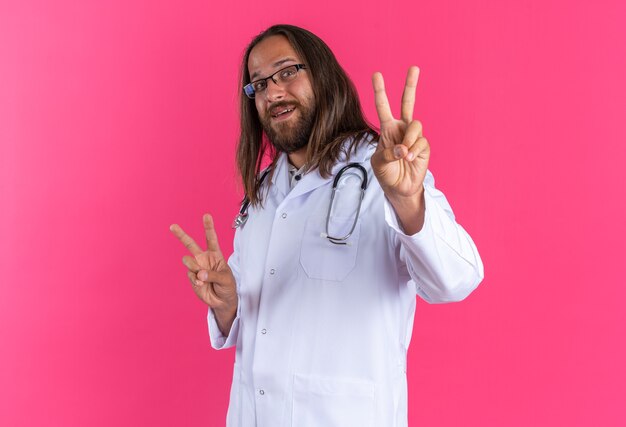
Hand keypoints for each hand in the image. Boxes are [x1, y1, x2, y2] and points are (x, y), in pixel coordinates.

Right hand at [169, 214, 236, 314]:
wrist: (222, 301)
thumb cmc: (228, 286)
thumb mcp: (226, 279)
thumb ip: (213, 275)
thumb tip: (199, 273)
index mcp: (215, 254)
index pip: (211, 238)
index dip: (208, 227)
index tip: (206, 215)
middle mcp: (204, 258)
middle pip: (190, 244)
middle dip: (181, 235)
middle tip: (172, 226)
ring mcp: (196, 267)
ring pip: (188, 261)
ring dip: (195, 268)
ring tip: (203, 277)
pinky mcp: (192, 277)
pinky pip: (189, 274)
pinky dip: (195, 280)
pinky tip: (202, 284)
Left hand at [370, 66, 429, 199]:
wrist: (399, 188)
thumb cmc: (387, 173)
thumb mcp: (379, 163)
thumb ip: (387, 153)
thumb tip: (403, 148)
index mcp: (387, 129)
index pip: (383, 106)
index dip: (380, 91)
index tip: (377, 74)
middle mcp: (401, 128)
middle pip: (407, 102)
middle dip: (410, 85)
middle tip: (414, 68)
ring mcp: (414, 136)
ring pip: (415, 124)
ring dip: (408, 139)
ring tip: (403, 154)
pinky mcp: (424, 146)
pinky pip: (421, 141)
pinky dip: (413, 150)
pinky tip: (408, 158)